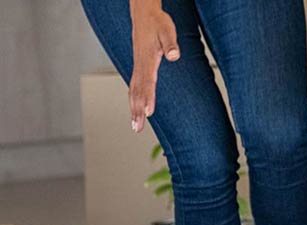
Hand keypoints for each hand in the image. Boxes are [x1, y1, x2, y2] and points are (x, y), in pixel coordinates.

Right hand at [128, 0, 179, 132]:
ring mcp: (137, 67)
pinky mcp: (137, 67)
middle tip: (137, 128)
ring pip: (133, 91)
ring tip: (135, 126)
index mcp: (147, 59)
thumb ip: (170, 44)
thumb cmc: (157, 23)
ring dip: (133, 109)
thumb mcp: (167, 30)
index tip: (148, 113)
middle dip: (136, 111)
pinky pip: (134, 86)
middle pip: (136, 91)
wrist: (144, 14)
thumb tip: (173, 55)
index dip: (148, 98)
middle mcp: (139, 65)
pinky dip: (133, 100)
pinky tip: (135, 110)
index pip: (147, 82)